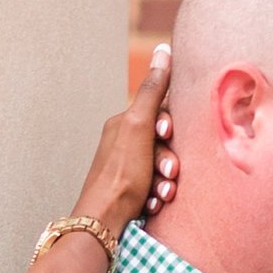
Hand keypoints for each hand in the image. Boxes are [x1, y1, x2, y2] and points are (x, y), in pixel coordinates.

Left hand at [74, 44, 177, 244]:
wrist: (103, 223)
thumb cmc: (121, 175)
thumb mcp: (140, 126)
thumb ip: (153, 89)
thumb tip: (163, 49)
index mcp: (122, 124)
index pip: (159, 113)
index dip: (169, 126)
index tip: (166, 136)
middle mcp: (122, 143)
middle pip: (162, 143)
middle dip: (170, 160)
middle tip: (168, 175)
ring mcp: (125, 168)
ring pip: (161, 167)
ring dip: (166, 181)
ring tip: (161, 194)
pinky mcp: (129, 191)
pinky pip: (154, 187)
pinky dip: (158, 195)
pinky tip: (153, 204)